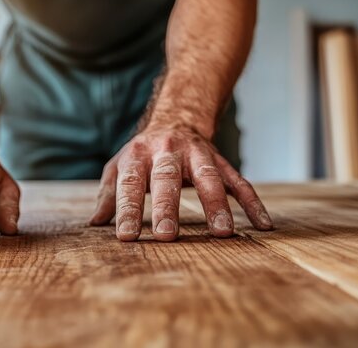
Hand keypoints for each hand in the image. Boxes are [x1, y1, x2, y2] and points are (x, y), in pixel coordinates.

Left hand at [90, 127, 271, 241]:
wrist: (176, 120)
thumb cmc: (142, 154)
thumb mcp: (119, 167)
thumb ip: (109, 193)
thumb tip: (95, 223)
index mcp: (138, 155)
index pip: (131, 184)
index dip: (128, 210)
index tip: (126, 236)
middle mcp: (168, 152)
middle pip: (167, 179)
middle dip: (167, 206)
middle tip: (167, 235)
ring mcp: (198, 155)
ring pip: (209, 178)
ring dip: (217, 204)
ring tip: (223, 232)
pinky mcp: (221, 162)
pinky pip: (239, 182)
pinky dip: (252, 202)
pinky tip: (263, 224)